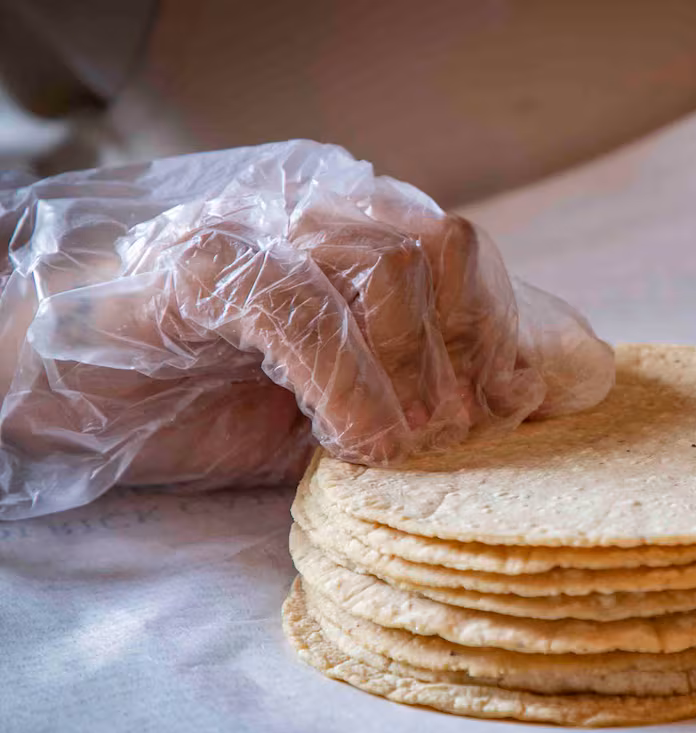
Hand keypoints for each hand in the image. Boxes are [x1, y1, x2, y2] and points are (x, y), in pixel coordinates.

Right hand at [0, 144, 613, 517]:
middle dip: (462, 355)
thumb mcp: (344, 407)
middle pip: (438, 250)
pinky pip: (299, 309)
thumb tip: (523, 397)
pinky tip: (348, 443)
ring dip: (408, 375)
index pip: (464, 252)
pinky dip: (345, 385)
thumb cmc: (212, 404)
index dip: (500, 330)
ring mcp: (256, 232)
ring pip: (380, 269)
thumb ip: (424, 390)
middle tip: (448, 438)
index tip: (510, 406)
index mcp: (355, 241)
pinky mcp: (201, 267)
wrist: (69, 398)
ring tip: (393, 448)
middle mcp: (313, 218)